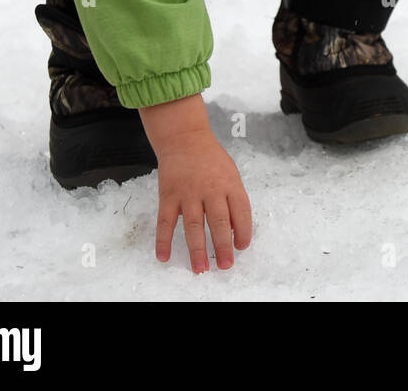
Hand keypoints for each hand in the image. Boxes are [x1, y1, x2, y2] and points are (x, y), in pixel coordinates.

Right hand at [140, 95, 251, 273]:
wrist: (185, 139)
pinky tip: (164, 257)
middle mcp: (210, 189)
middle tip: (225, 265)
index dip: (244, 231)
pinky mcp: (168, 196)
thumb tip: (234, 230)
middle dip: (223, 246)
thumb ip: (233, 199)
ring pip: (193, 226)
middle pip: (219, 222)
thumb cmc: (211, 160)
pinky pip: (165, 222)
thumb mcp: (230, 174)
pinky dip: (163, 241)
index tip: (242, 247)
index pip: (241, 211)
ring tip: (201, 269)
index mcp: (230, 184)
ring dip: (197, 249)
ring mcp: (188, 193)